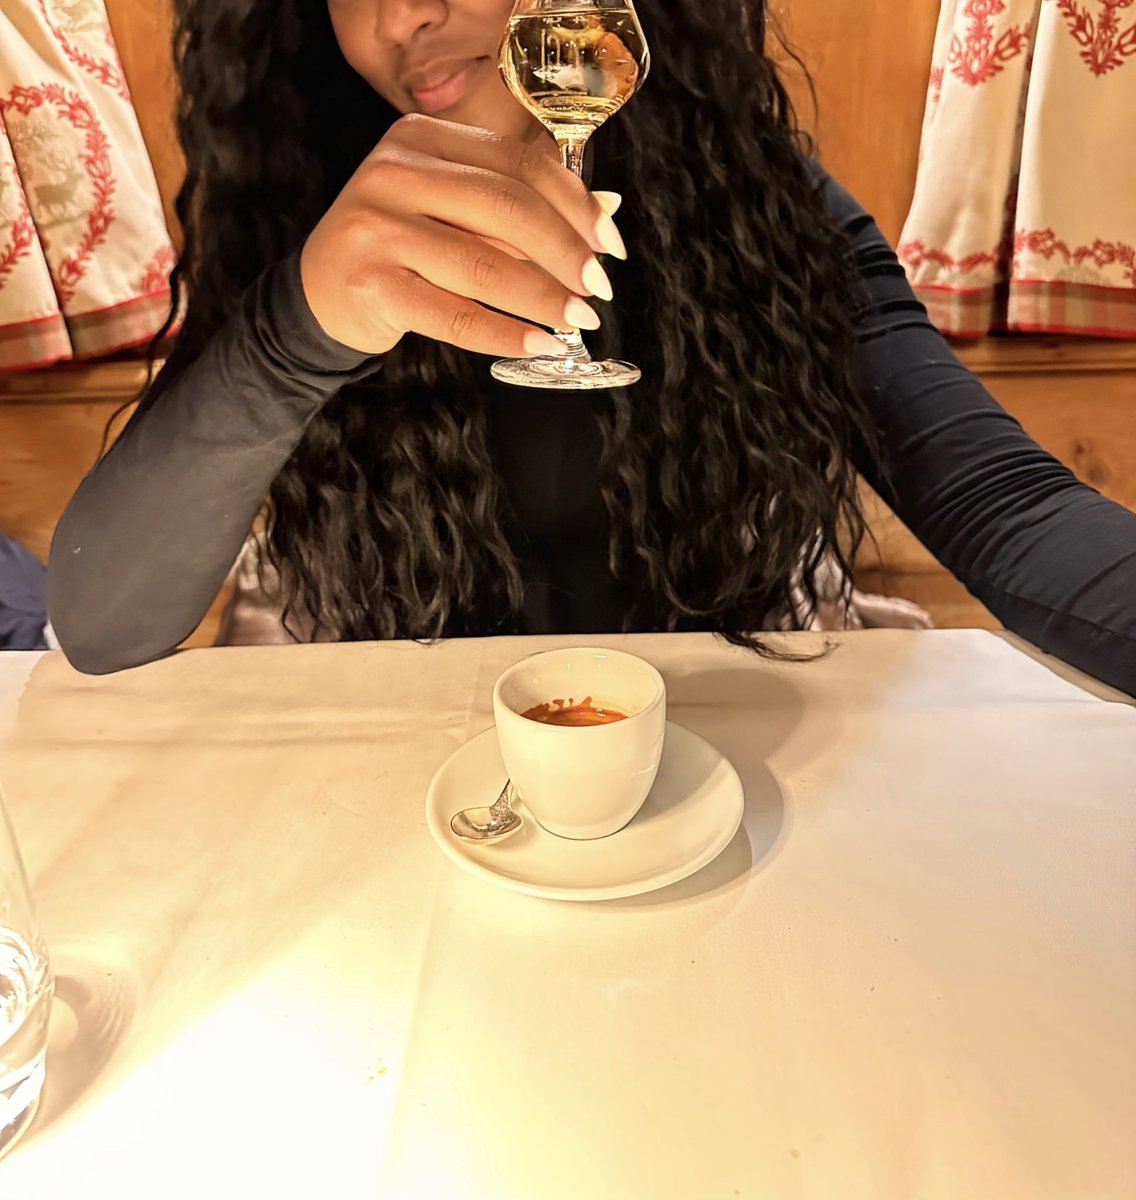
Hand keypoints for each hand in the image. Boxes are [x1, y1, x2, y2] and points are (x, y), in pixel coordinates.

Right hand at [299, 114, 625, 358]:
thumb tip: (606, 209)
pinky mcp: (370, 284)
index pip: (516, 163)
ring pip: (482, 266)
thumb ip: (518, 205)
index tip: (610, 244)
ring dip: (543, 298)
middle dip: (565, 252)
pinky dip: (503, 334)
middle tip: (599, 288)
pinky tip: (538, 345)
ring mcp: (376, 227)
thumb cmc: (401, 247)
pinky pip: (453, 315)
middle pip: (505, 207)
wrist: (320, 293)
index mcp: (422, 139)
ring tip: (579, 320)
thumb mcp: (453, 209)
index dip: (574, 205)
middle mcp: (394, 172)